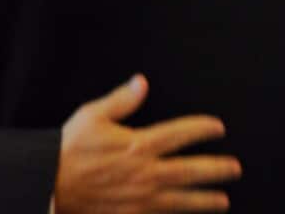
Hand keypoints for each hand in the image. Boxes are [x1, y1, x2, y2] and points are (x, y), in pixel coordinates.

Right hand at [53, 75, 240, 212]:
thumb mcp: (92, 115)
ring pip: (183, 200)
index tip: (218, 128)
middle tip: (234, 169)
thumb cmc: (69, 149)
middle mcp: (146, 172)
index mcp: (139, 144)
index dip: (202, 129)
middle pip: (191, 171)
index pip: (180, 134)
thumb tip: (142, 83)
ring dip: (206, 200)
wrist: (50, 183)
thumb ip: (121, 101)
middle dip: (216, 169)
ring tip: (223, 201)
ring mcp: (141, 198)